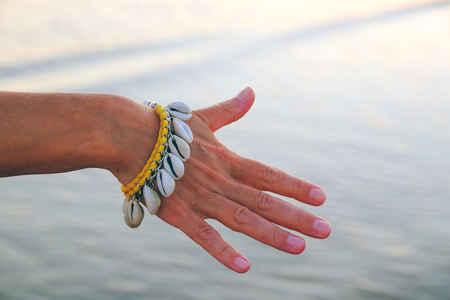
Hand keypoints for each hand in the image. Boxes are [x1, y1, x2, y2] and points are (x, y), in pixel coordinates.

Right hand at [148, 87, 329, 272]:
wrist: (128, 135)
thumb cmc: (165, 128)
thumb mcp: (203, 118)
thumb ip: (231, 109)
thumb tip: (251, 91)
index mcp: (227, 160)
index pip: (269, 175)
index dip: (296, 186)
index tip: (321, 198)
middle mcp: (221, 181)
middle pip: (265, 201)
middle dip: (297, 217)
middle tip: (327, 231)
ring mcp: (202, 198)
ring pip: (243, 219)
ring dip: (272, 235)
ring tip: (301, 247)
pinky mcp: (179, 213)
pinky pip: (203, 236)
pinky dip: (223, 252)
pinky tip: (244, 268)